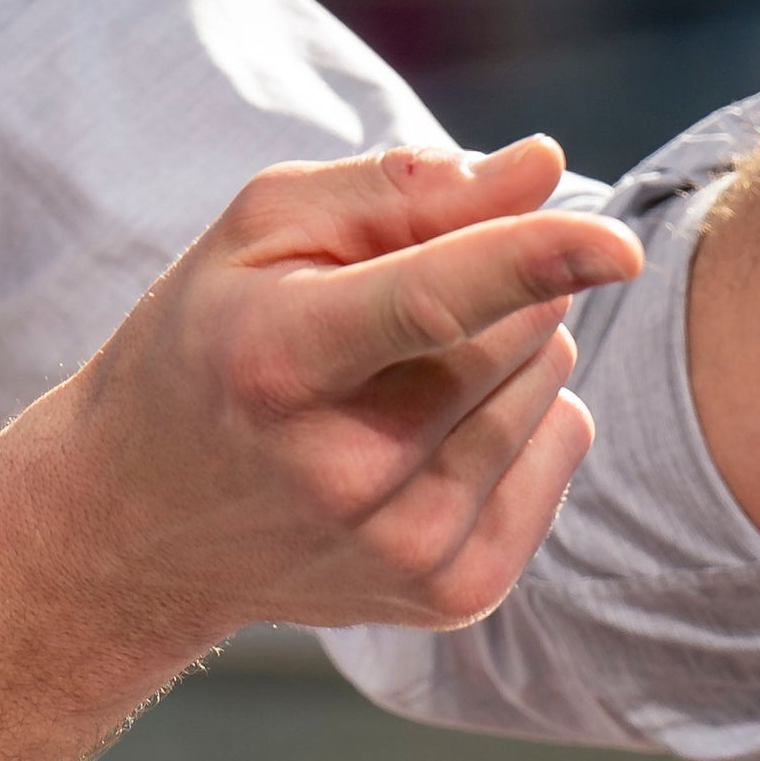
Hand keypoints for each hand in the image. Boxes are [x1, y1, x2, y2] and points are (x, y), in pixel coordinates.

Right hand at [30, 138, 642, 648]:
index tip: (621, 245)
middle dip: (496, 279)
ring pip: (554, 383)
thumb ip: (402, 189)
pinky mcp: (452, 593)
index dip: (532, 262)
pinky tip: (431, 432)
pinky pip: (563, 448)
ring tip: (399, 373)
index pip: (433, 305)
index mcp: (279, 360)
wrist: (137, 524)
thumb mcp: (261, 231)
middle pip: (519, 327)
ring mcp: (403, 548)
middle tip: (393, 301)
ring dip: (506, 351)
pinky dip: (522, 419)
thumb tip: (542, 167)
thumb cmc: (208, 341)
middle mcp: (346, 471)